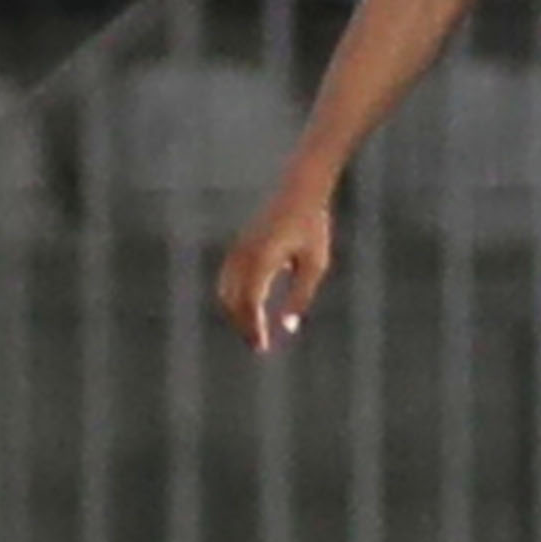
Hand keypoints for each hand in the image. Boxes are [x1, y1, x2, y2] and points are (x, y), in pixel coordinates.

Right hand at [217, 181, 334, 355]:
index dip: (252, 327)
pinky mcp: (238, 248)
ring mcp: (237, 251)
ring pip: (226, 292)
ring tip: (253, 332)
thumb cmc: (312, 229)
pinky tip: (249, 311)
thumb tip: (287, 327)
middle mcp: (243, 256)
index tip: (261, 347)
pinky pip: (228, 280)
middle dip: (243, 325)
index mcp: (262, 259)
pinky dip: (234, 299)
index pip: (250, 303)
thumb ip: (300, 296)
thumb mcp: (314, 264)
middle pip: (233, 301)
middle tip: (258, 346)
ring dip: (236, 314)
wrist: (299, 194)